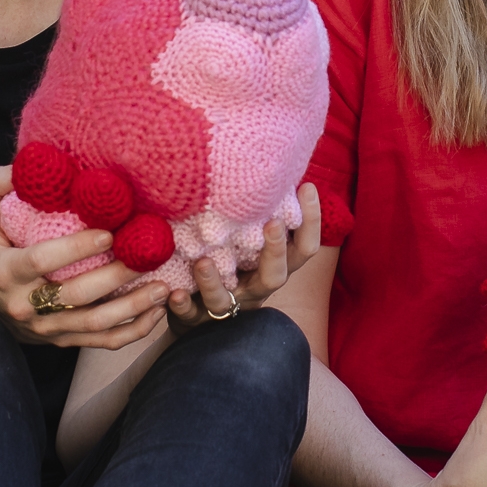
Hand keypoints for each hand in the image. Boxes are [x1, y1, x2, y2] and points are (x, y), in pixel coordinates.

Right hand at [0, 166, 169, 349]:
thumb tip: (22, 164)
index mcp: (6, 271)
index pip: (42, 261)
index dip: (75, 248)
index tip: (108, 233)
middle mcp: (27, 305)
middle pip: (77, 295)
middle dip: (117, 276)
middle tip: (148, 256)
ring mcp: (47, 327)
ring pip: (95, 323)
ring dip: (133, 307)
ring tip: (163, 288)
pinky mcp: (63, 340)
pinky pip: (102, 342)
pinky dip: (132, 331)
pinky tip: (156, 313)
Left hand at [172, 182, 326, 327]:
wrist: (197, 314)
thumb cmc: (229, 263)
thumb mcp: (248, 240)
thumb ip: (258, 214)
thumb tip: (271, 167)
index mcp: (272, 267)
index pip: (304, 248)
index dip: (311, 221)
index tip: (307, 187)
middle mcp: (254, 288)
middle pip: (275, 276)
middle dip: (275, 251)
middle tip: (273, 224)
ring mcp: (227, 306)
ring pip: (226, 301)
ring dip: (215, 282)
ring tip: (204, 262)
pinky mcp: (196, 320)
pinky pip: (190, 315)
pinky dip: (183, 305)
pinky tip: (175, 293)